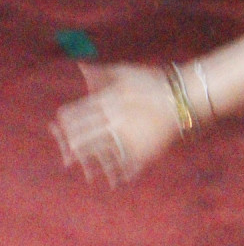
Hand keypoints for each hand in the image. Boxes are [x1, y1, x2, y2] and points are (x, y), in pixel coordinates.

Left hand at [53, 64, 182, 185]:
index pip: (78, 113)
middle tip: (65, 150)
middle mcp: (112, 120)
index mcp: (107, 101)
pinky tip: (110, 178)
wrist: (181, 99)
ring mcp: (126, 137)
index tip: (61, 127)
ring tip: (82, 166)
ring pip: (99, 151)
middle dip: (71, 144)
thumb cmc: (153, 83)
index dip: (67, 122)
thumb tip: (81, 68)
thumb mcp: (125, 72)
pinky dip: (116, 172)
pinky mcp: (141, 150)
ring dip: (89, 159)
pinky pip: (123, 163)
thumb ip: (101, 73)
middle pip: (84, 135)